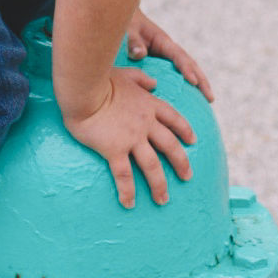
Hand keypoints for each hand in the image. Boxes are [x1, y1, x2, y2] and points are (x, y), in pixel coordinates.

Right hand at [63, 65, 197, 209]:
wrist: (84, 87)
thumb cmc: (99, 78)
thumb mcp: (125, 74)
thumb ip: (141, 78)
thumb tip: (154, 83)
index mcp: (149, 104)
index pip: (173, 118)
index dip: (185, 130)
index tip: (192, 140)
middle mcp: (146, 123)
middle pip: (170, 146)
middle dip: (181, 162)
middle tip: (187, 176)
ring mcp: (132, 138)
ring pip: (153, 165)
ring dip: (160, 185)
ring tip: (163, 199)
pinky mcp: (115, 150)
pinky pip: (124, 175)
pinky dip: (128, 191)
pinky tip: (129, 204)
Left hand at [125, 12, 212, 100]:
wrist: (127, 20)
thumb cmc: (127, 24)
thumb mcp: (128, 30)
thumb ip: (132, 41)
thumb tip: (140, 54)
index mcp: (163, 42)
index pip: (179, 56)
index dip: (186, 68)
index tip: (193, 82)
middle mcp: (169, 50)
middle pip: (191, 65)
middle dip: (202, 80)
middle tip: (210, 98)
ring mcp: (168, 58)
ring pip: (187, 70)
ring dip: (199, 85)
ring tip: (208, 101)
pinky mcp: (163, 64)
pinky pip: (176, 76)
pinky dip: (184, 87)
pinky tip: (187, 102)